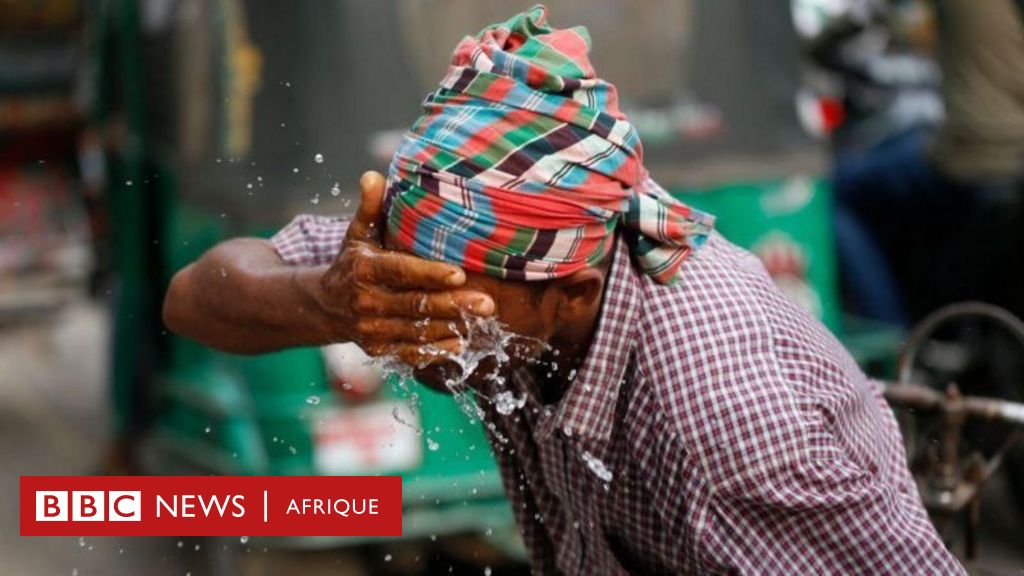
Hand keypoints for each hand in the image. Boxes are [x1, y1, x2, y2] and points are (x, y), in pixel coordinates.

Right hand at [312, 171, 493, 365]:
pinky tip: (462, 343)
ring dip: (451, 328)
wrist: (326, 304)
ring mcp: (371, 329)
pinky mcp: (377, 350)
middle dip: (453, 305)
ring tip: (483, 321)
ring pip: (416, 331)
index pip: (400, 271)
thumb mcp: (358, 233)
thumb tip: (373, 175)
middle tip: (487, 303)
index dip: (429, 274)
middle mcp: (366, 302)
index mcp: (363, 269)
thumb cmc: (354, 260)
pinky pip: (410, 353)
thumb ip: (370, 207)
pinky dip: (436, 351)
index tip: (460, 273)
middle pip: (414, 305)